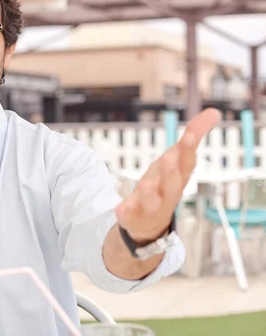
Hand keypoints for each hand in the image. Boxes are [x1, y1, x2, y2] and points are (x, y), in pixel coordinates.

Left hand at [116, 108, 221, 242]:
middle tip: (168, 157)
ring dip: (150, 193)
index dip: (188, 149)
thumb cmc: (165, 184)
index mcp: (179, 176)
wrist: (150, 224)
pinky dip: (126, 212)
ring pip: (152, 201)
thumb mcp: (176, 158)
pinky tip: (121, 208)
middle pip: (172, 183)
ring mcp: (150, 206)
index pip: (186, 162)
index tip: (189, 135)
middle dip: (170, 171)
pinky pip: (129, 215)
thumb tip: (214, 111)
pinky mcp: (133, 216)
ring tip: (146, 184)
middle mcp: (168, 192)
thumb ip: (193, 135)